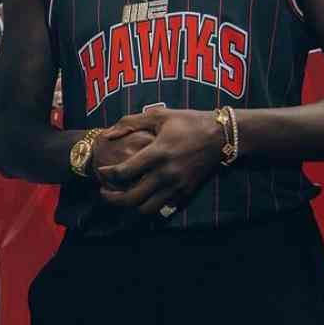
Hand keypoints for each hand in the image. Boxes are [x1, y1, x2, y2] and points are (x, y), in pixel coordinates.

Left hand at [96, 108, 223, 215]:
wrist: (222, 135)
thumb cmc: (188, 122)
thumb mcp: (159, 115)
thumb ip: (130, 122)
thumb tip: (108, 134)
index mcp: (157, 154)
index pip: (123, 172)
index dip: (107, 174)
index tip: (101, 170)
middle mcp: (166, 174)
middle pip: (131, 198)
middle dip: (112, 198)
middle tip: (104, 191)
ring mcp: (177, 186)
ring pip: (147, 209)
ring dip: (130, 207)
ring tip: (121, 197)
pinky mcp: (186, 193)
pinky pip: (163, 208)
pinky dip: (149, 206)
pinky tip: (142, 197)